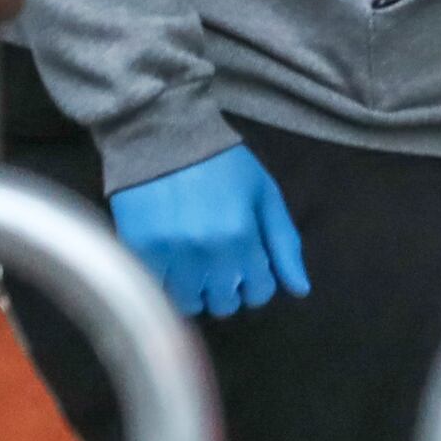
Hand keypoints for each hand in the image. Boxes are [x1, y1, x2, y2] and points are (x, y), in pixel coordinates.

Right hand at [112, 145, 311, 317]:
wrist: (163, 135)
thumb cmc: (221, 163)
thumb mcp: (264, 193)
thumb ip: (284, 242)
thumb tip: (300, 290)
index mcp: (243, 238)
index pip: (260, 292)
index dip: (256, 282)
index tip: (246, 266)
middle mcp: (209, 254)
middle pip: (225, 304)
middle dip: (227, 288)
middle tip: (218, 263)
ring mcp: (171, 256)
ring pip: (190, 305)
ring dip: (195, 290)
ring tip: (193, 264)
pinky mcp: (140, 253)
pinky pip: (159, 291)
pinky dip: (167, 283)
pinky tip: (170, 261)